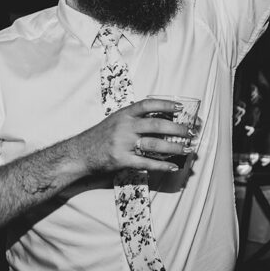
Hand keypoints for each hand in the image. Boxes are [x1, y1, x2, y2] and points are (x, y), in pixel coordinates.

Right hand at [76, 99, 194, 173]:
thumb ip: (135, 119)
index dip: (166, 104)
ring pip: (153, 144)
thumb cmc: (101, 136)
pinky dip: (161, 165)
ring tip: (187, 149)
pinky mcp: (120, 159)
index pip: (148, 105)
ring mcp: (122, 143)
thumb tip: (162, 119)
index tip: (181, 108)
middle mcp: (124, 126)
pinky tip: (173, 166)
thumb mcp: (116, 121)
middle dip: (177, 129)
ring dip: (173, 147)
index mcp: (124, 114)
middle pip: (156, 124)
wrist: (78, 153)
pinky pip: (145, 162)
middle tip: (190, 132)